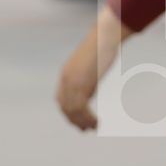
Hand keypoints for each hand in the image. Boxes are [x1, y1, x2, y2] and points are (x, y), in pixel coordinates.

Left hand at [55, 8, 126, 131]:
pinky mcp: (81, 84)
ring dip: (82, 122)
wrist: (104, 36)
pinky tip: (97, 122)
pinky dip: (88, 118)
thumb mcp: (91, 68)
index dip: (68, 112)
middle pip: (65, 107)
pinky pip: (81, 108)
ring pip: (72, 111)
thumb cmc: (102, 47)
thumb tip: (88, 96)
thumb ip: (86, 82)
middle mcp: (65, 79)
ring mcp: (72, 82)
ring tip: (94, 127)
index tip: (77, 120)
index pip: (61, 99)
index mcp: (66, 74)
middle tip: (85, 129)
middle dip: (74, 120)